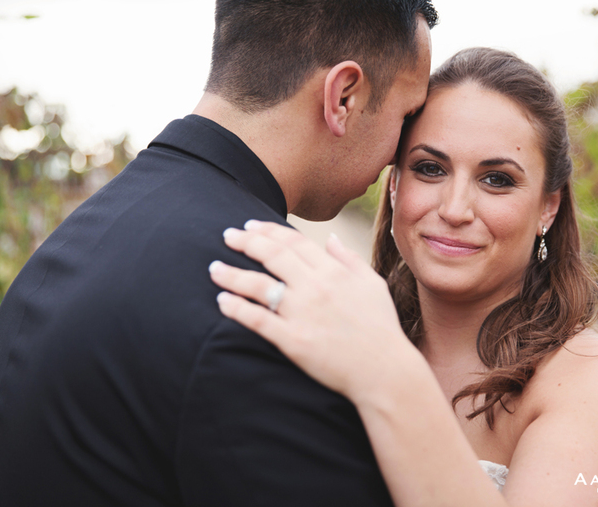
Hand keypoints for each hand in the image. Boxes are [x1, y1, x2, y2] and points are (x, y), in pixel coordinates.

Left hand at [209, 221, 419, 402]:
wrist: (384, 371)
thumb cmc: (380, 328)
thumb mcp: (372, 285)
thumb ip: (349, 259)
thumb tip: (330, 239)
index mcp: (334, 271)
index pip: (293, 242)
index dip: (268, 230)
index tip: (250, 225)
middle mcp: (315, 287)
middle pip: (272, 256)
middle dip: (246, 242)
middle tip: (227, 235)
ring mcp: (302, 314)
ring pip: (258, 286)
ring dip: (232, 275)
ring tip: (214, 268)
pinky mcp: (293, 341)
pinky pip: (258, 320)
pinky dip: (237, 309)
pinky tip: (222, 301)